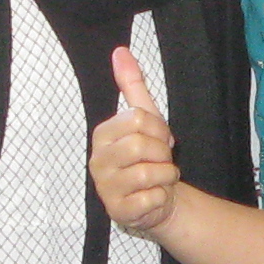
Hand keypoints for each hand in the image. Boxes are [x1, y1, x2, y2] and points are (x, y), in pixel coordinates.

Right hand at [88, 47, 181, 232]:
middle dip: (162, 153)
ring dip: (166, 175)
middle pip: (141, 145)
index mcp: (103, 135)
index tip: (160, 139)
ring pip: (147, 172)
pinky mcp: (117, 211)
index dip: (159, 129)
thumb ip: (131, 85)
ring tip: (160, 178)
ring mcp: (105, 188)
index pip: (137, 119)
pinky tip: (155, 195)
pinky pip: (150, 197)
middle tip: (160, 161)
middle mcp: (98, 160)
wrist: (158, 199)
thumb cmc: (149, 157)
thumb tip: (120, 51)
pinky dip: (162, 195)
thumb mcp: (144, 117)